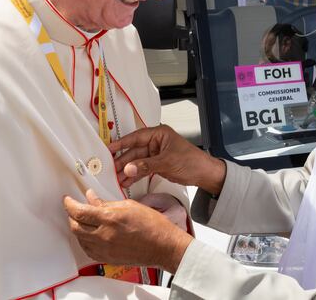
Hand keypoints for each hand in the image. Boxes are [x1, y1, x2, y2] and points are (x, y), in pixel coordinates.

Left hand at [64, 189, 191, 273]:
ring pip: (79, 239)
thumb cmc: (152, 226)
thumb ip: (106, 202)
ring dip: (77, 228)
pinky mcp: (108, 259)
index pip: (80, 211)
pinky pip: (88, 250)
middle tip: (73, 209)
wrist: (163, 246)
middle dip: (71, 216)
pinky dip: (84, 241)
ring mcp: (105, 249)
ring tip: (82, 220)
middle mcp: (104, 235)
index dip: (69, 204)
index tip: (68, 200)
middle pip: (75, 226)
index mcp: (110, 219)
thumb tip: (92, 198)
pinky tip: (88, 235)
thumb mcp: (128, 205)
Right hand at [108, 125, 225, 194]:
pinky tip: (127, 180)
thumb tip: (129, 168)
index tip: (110, 148)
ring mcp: (156, 154)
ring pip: (137, 161)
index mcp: (159, 134)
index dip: (122, 143)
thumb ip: (146, 166)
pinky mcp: (158, 165)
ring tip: (116, 177)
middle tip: (111, 168)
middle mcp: (156, 142)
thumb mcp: (167, 162)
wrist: (205, 174)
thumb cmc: (193, 161)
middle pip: (134, 151)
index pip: (136, 137)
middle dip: (123, 160)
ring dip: (127, 170)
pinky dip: (135, 175)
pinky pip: (142, 169)